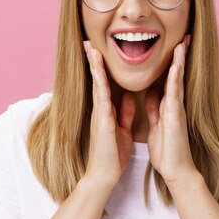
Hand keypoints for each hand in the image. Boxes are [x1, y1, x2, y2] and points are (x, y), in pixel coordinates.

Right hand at [83, 41, 134, 187]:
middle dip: (94, 61)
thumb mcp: (122, 129)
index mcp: (107, 111)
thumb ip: (124, 112)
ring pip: (97, 84)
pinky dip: (100, 82)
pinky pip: (101, 97)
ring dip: (94, 66)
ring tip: (91, 48)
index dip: (102, 68)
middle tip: (90, 42)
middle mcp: (101, 110)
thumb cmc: (112, 155)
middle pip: (98, 79)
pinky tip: (98, 70)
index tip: (100, 51)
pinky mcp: (102, 121)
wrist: (104, 175)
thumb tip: (128, 96)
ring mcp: (99, 114)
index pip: (105, 84)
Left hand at [145, 34, 197, 185]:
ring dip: (179, 62)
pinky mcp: (176, 116)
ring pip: (177, 80)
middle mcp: (174, 104)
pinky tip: (176, 66)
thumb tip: (152, 94)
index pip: (168, 79)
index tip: (171, 45)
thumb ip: (154, 109)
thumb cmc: (167, 151)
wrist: (176, 171)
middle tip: (183, 37)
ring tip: (182, 43)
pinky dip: (175, 79)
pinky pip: (175, 94)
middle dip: (179, 56)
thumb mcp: (156, 124)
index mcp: (167, 106)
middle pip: (176, 75)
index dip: (169, 62)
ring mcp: (176, 109)